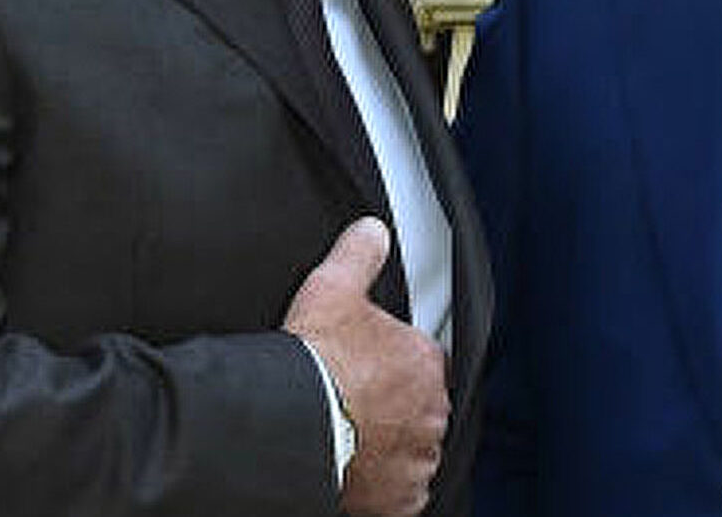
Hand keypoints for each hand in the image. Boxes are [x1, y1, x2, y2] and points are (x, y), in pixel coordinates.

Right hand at [284, 218, 448, 516]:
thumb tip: (371, 230)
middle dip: (395, 407)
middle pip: (420, 407)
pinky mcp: (401, 497)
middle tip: (357, 404)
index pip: (423, 362)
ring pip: (413, 449)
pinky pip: (401, 493)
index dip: (395, 364)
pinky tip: (359, 472)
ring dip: (392, 445)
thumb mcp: (333, 288)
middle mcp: (430, 411)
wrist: (291, 422)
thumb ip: (359, 255)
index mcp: (424, 361)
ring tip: (353, 437)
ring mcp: (417, 456)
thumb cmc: (313, 360)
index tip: (370, 369)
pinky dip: (385, 487)